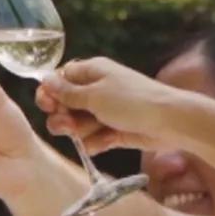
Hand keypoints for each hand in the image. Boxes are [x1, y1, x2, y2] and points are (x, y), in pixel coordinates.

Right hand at [35, 56, 184, 153]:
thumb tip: (45, 80)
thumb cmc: (132, 101)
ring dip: (80, 131)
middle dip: (63, 117)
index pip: (60, 79)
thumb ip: (67, 92)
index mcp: (92, 72)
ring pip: (77, 125)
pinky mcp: (113, 132)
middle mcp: (96, 91)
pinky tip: (104, 142)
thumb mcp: (95, 95)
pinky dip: (95, 143)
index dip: (50, 93)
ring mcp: (105, 113)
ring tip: (93, 131)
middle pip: (64, 105)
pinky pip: (93, 139)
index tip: (47, 105)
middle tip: (69, 124)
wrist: (169, 122)